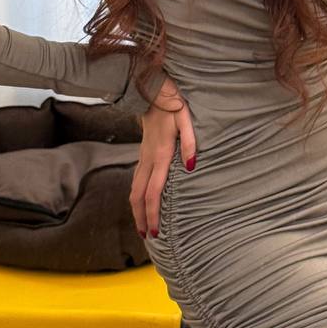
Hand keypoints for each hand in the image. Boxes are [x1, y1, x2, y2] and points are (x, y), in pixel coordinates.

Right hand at [129, 75, 196, 238]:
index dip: (153, 213)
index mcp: (160, 155)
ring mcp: (143, 156)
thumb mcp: (186, 120)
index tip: (154, 231)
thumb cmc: (173, 104)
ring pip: (134, 188)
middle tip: (146, 236)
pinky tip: (141, 200)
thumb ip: (190, 143)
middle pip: (138, 196)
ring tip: (142, 224)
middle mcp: (148, 159)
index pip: (153, 192)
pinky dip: (137, 195)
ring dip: (136, 209)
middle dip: (141, 218)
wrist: (153, 91)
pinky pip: (136, 179)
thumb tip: (192, 166)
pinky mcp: (143, 152)